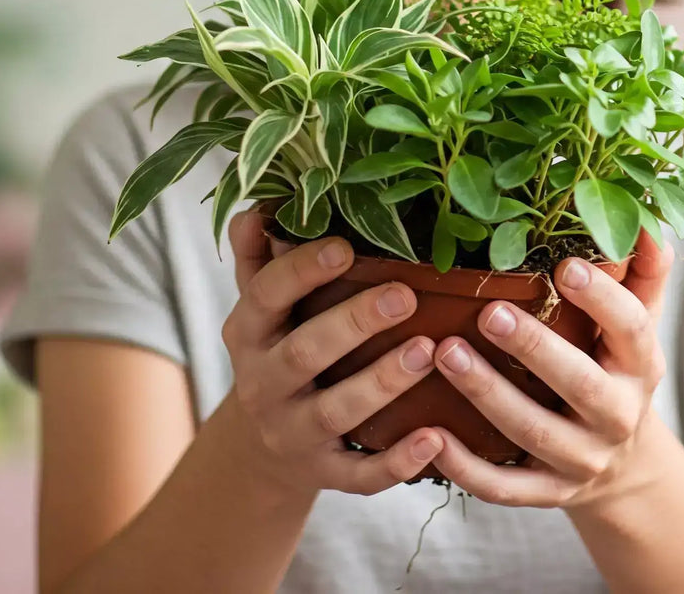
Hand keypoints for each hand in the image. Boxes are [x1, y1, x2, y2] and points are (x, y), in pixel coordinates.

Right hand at [220, 206, 443, 496]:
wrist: (262, 446)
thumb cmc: (279, 346)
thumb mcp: (262, 305)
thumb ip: (261, 256)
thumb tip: (258, 209)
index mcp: (248, 331)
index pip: (267, 294)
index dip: (303, 270)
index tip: (346, 245)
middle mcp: (262, 384)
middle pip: (304, 353)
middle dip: (354, 323)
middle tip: (405, 295)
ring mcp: (291, 432)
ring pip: (335, 411)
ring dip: (382, 382)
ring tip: (429, 350)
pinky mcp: (323, 473)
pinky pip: (358, 475)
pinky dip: (395, 463)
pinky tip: (435, 439)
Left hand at [428, 229, 674, 510]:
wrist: (625, 467)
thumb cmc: (616, 369)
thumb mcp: (637, 325)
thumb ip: (643, 274)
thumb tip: (646, 223)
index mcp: (640, 367)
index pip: (631, 330)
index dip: (602, 299)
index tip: (564, 267)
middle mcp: (617, 417)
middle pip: (579, 385)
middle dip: (534, 349)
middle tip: (489, 313)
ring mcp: (582, 461)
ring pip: (533, 433)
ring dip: (488, 394)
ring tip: (444, 353)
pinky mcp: (547, 493)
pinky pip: (505, 488)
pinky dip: (467, 469)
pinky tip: (430, 436)